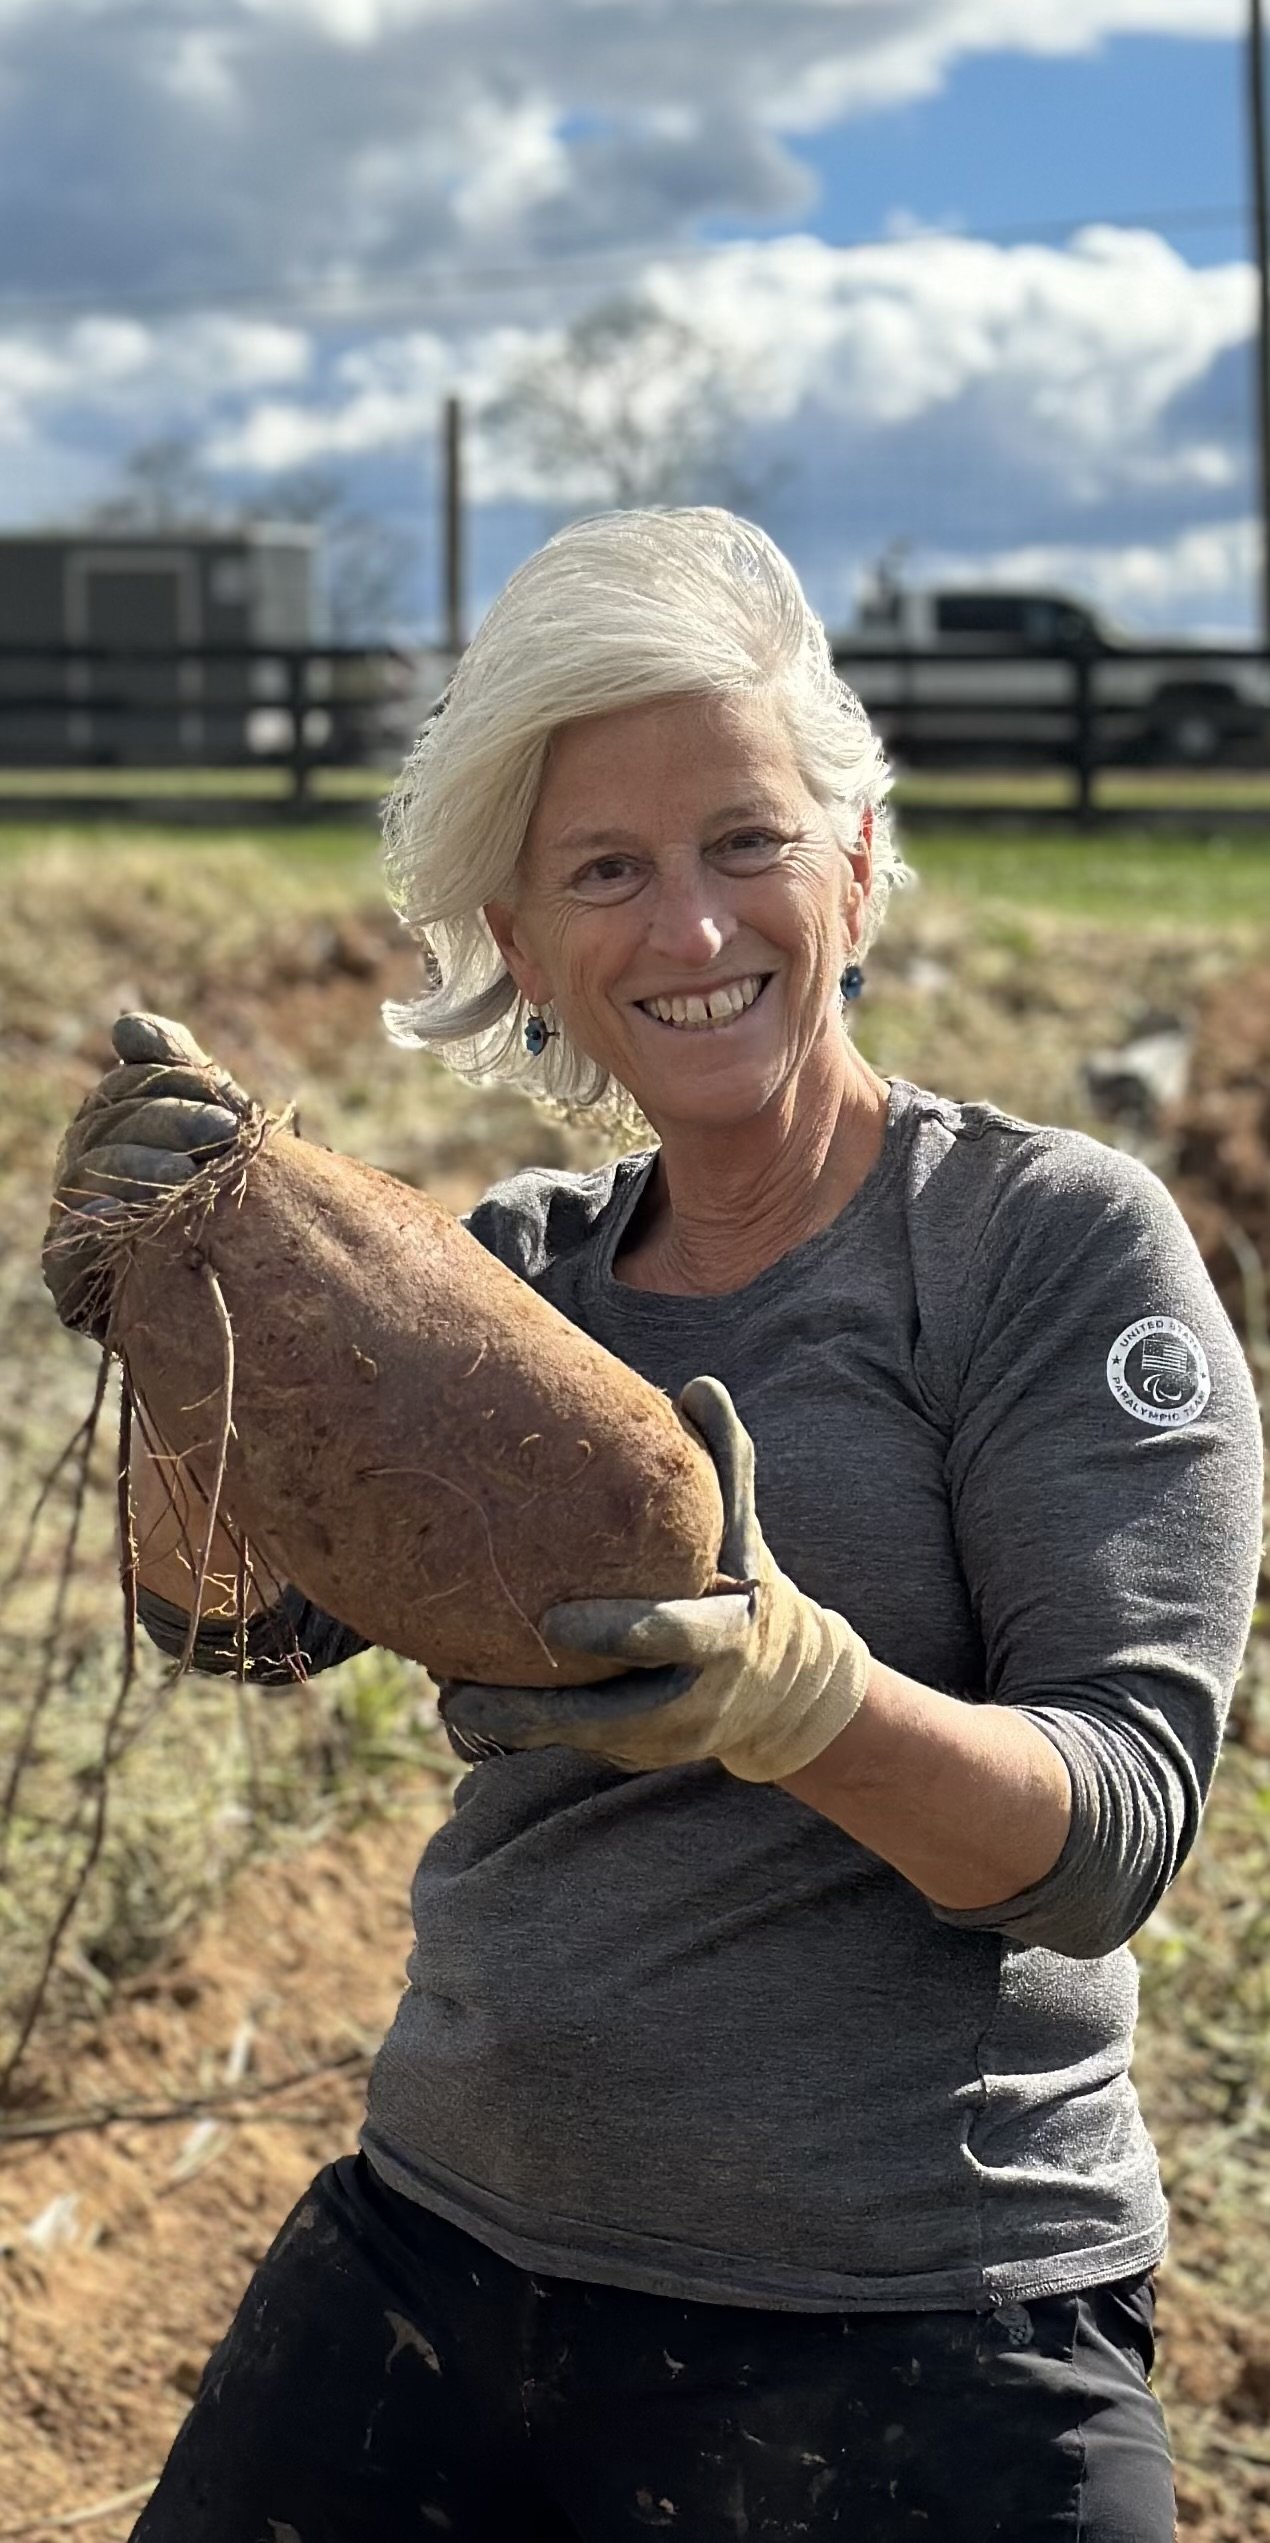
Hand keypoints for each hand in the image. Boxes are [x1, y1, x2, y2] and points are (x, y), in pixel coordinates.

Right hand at [42, 1012, 255, 1341]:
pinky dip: (86, 1228)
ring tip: (187, 1175)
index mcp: (113, 1127)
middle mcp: (86, 1170)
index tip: (227, 1097)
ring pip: (89, 1176)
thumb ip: (179, 1072)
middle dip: (168, 1122)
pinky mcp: (75, 1280)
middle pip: (108, 1126)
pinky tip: (113, 1214)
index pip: (126, 1087)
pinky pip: (64, 1253)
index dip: (171, 1082)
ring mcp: (76, 1221)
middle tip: (227, 1133)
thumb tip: (126, 1025)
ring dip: (138, 1169)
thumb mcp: (213, 1129)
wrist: (250, 1293)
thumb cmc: (231, 1202)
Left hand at [439, 1376, 871, 1781]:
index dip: (616, 1634)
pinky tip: (460, 1698)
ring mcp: (658, 1739)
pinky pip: (567, 1747)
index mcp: (725, 1636)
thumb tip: (695, 1384)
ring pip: (576, 1740)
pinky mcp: (629, 1756)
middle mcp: (692, 1700)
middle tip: (459, 1689)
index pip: (673, 1639)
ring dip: (509, 1724)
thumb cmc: (741, 1575)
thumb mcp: (743, 1521)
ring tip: (444, 1693)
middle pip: (607, 1716)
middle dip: (536, 1709)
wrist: (777, 1684)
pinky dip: (518, 1730)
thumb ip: (723, 1454)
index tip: (551, 1624)